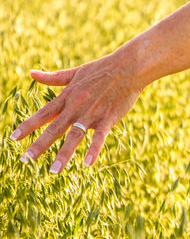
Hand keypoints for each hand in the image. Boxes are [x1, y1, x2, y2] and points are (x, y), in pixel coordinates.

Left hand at [10, 53, 142, 173]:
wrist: (128, 67)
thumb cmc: (103, 69)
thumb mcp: (76, 72)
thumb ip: (54, 77)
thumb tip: (31, 73)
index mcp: (68, 95)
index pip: (44, 113)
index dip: (28, 126)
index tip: (14, 138)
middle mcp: (77, 106)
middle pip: (54, 128)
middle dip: (39, 145)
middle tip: (25, 160)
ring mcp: (92, 113)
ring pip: (75, 136)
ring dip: (63, 154)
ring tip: (53, 170)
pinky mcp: (108, 118)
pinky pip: (99, 137)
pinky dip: (94, 149)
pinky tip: (88, 163)